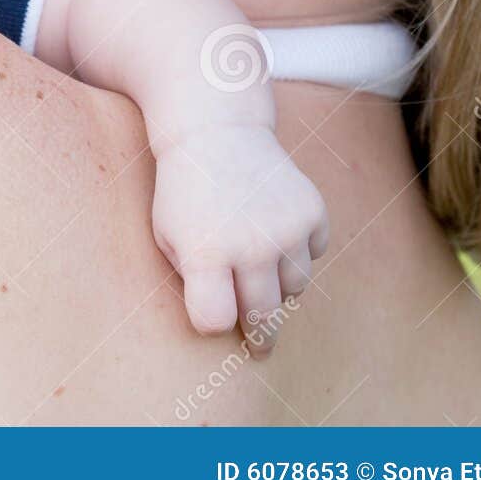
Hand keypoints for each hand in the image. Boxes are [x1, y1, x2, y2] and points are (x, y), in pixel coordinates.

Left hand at [150, 126, 327, 356]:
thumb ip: (190, 280)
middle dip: (259, 336)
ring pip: (294, 290)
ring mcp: (287, 229)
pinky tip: (274, 230)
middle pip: (263, 316)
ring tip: (257, 265)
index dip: (213, 324)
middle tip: (259, 347)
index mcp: (204, 252)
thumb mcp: (167, 235)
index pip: (215, 320)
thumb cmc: (185, 192)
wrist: (216, 132)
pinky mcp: (313, 213)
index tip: (215, 320)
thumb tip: (225, 323)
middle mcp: (250, 244)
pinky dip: (296, 252)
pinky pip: (312, 256)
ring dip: (277, 287)